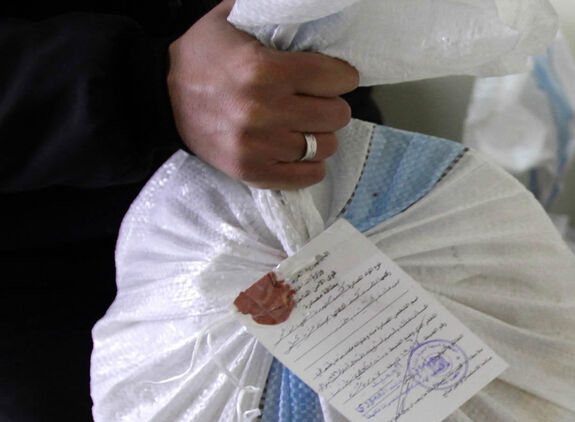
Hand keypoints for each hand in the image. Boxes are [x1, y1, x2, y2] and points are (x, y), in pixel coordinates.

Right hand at [168, 0, 358, 188]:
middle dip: (331, 103)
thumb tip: (310, 9)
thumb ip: (271, 11)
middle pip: (337, 114)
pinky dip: (310, 164)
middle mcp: (263, 110)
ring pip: (325, 146)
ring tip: (305, 124)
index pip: (335, 78)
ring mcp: (257, 145)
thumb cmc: (201, 55)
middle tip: (316, 99)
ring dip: (321, 134)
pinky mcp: (250, 170)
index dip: (341, 75)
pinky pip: (306, 176)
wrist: (159, 96)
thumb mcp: (231, 19)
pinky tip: (299, 149)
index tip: (333, 76)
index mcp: (263, 69)